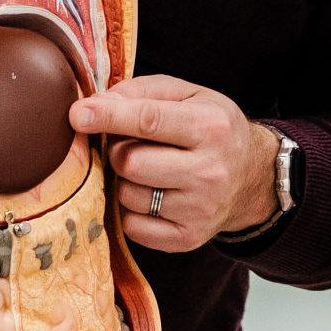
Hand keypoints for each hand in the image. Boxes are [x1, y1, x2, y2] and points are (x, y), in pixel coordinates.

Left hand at [71, 75, 278, 252]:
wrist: (253, 176)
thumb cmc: (212, 128)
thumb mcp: (189, 95)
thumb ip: (141, 92)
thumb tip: (94, 106)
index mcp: (211, 127)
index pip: (149, 121)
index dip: (108, 116)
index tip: (77, 114)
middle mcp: (209, 171)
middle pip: (130, 162)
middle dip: (118, 151)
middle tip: (132, 145)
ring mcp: (200, 209)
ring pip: (127, 195)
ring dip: (125, 180)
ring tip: (147, 170)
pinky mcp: (188, 238)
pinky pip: (132, 226)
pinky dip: (131, 210)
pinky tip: (151, 195)